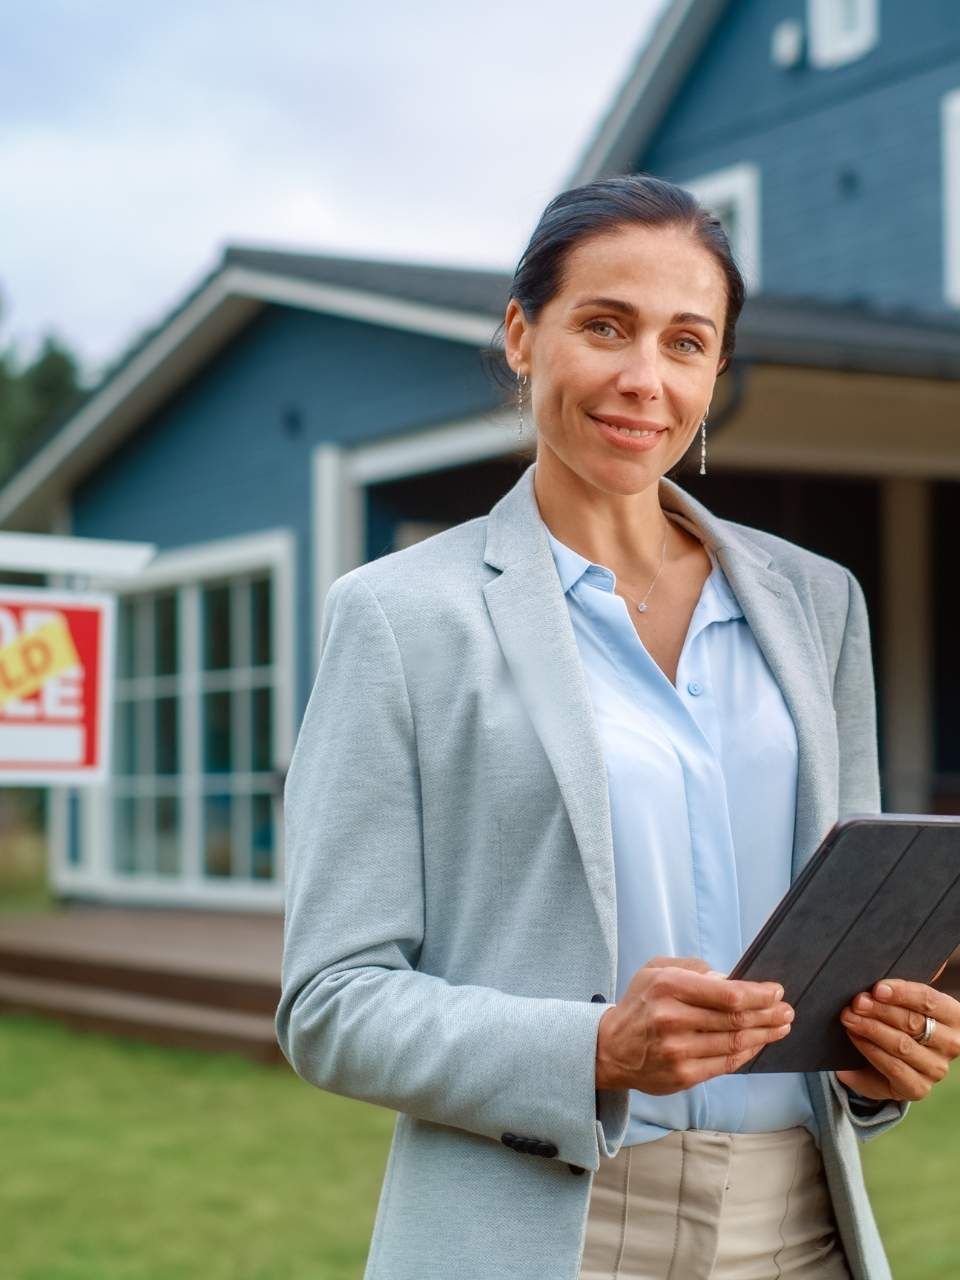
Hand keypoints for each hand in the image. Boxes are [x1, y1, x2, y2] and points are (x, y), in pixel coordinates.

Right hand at [595, 956, 794, 1093]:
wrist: (611, 1048)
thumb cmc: (640, 1004)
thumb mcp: (656, 970)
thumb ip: (693, 969)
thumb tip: (730, 979)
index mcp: (668, 987)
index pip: (727, 994)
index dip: (759, 994)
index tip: (776, 991)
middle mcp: (673, 1019)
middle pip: (736, 1019)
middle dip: (769, 1015)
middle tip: (787, 1011)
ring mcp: (678, 1051)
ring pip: (735, 1043)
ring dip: (764, 1035)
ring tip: (781, 1027)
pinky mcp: (683, 1076)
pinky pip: (726, 1064)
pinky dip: (748, 1053)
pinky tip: (759, 1043)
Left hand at [837, 979, 959, 1101]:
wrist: (886, 1056)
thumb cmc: (897, 1018)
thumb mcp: (903, 999)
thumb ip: (909, 983)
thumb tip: (930, 960)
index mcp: (954, 1016)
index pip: (929, 1000)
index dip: (902, 993)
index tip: (876, 988)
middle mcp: (952, 1044)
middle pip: (913, 1023)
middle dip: (880, 1010)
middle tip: (855, 1002)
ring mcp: (936, 1069)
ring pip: (901, 1046)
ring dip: (871, 1029)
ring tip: (848, 1017)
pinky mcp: (918, 1088)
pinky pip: (892, 1067)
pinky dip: (870, 1050)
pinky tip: (855, 1037)